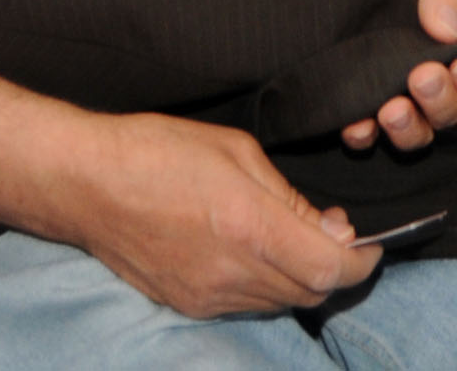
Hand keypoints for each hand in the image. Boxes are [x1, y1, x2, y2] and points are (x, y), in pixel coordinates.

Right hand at [60, 112, 380, 315]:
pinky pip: (247, 306)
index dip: (361, 262)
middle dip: (334, 269)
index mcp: (249, 226)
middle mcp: (232, 272)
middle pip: (312, 293)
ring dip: (299, 279)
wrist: (87, 183)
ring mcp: (208, 296)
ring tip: (289, 240)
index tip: (369, 245)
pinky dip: (265, 286)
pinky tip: (252, 254)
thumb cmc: (158, 150)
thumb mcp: (237, 151)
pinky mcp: (187, 304)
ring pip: (281, 303)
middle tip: (332, 237)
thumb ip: (289, 197)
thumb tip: (331, 228)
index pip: (330, 269)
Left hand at [339, 0, 456, 152]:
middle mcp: (440, 79)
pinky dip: (364, 134)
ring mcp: (402, 93)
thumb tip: (448, 29)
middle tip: (423, 76)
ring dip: (409, 128)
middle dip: (442, 101)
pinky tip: (356, 123)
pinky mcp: (363, 100)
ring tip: (392, 108)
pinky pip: (367, 133)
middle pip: (454, 113)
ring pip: (417, 132)